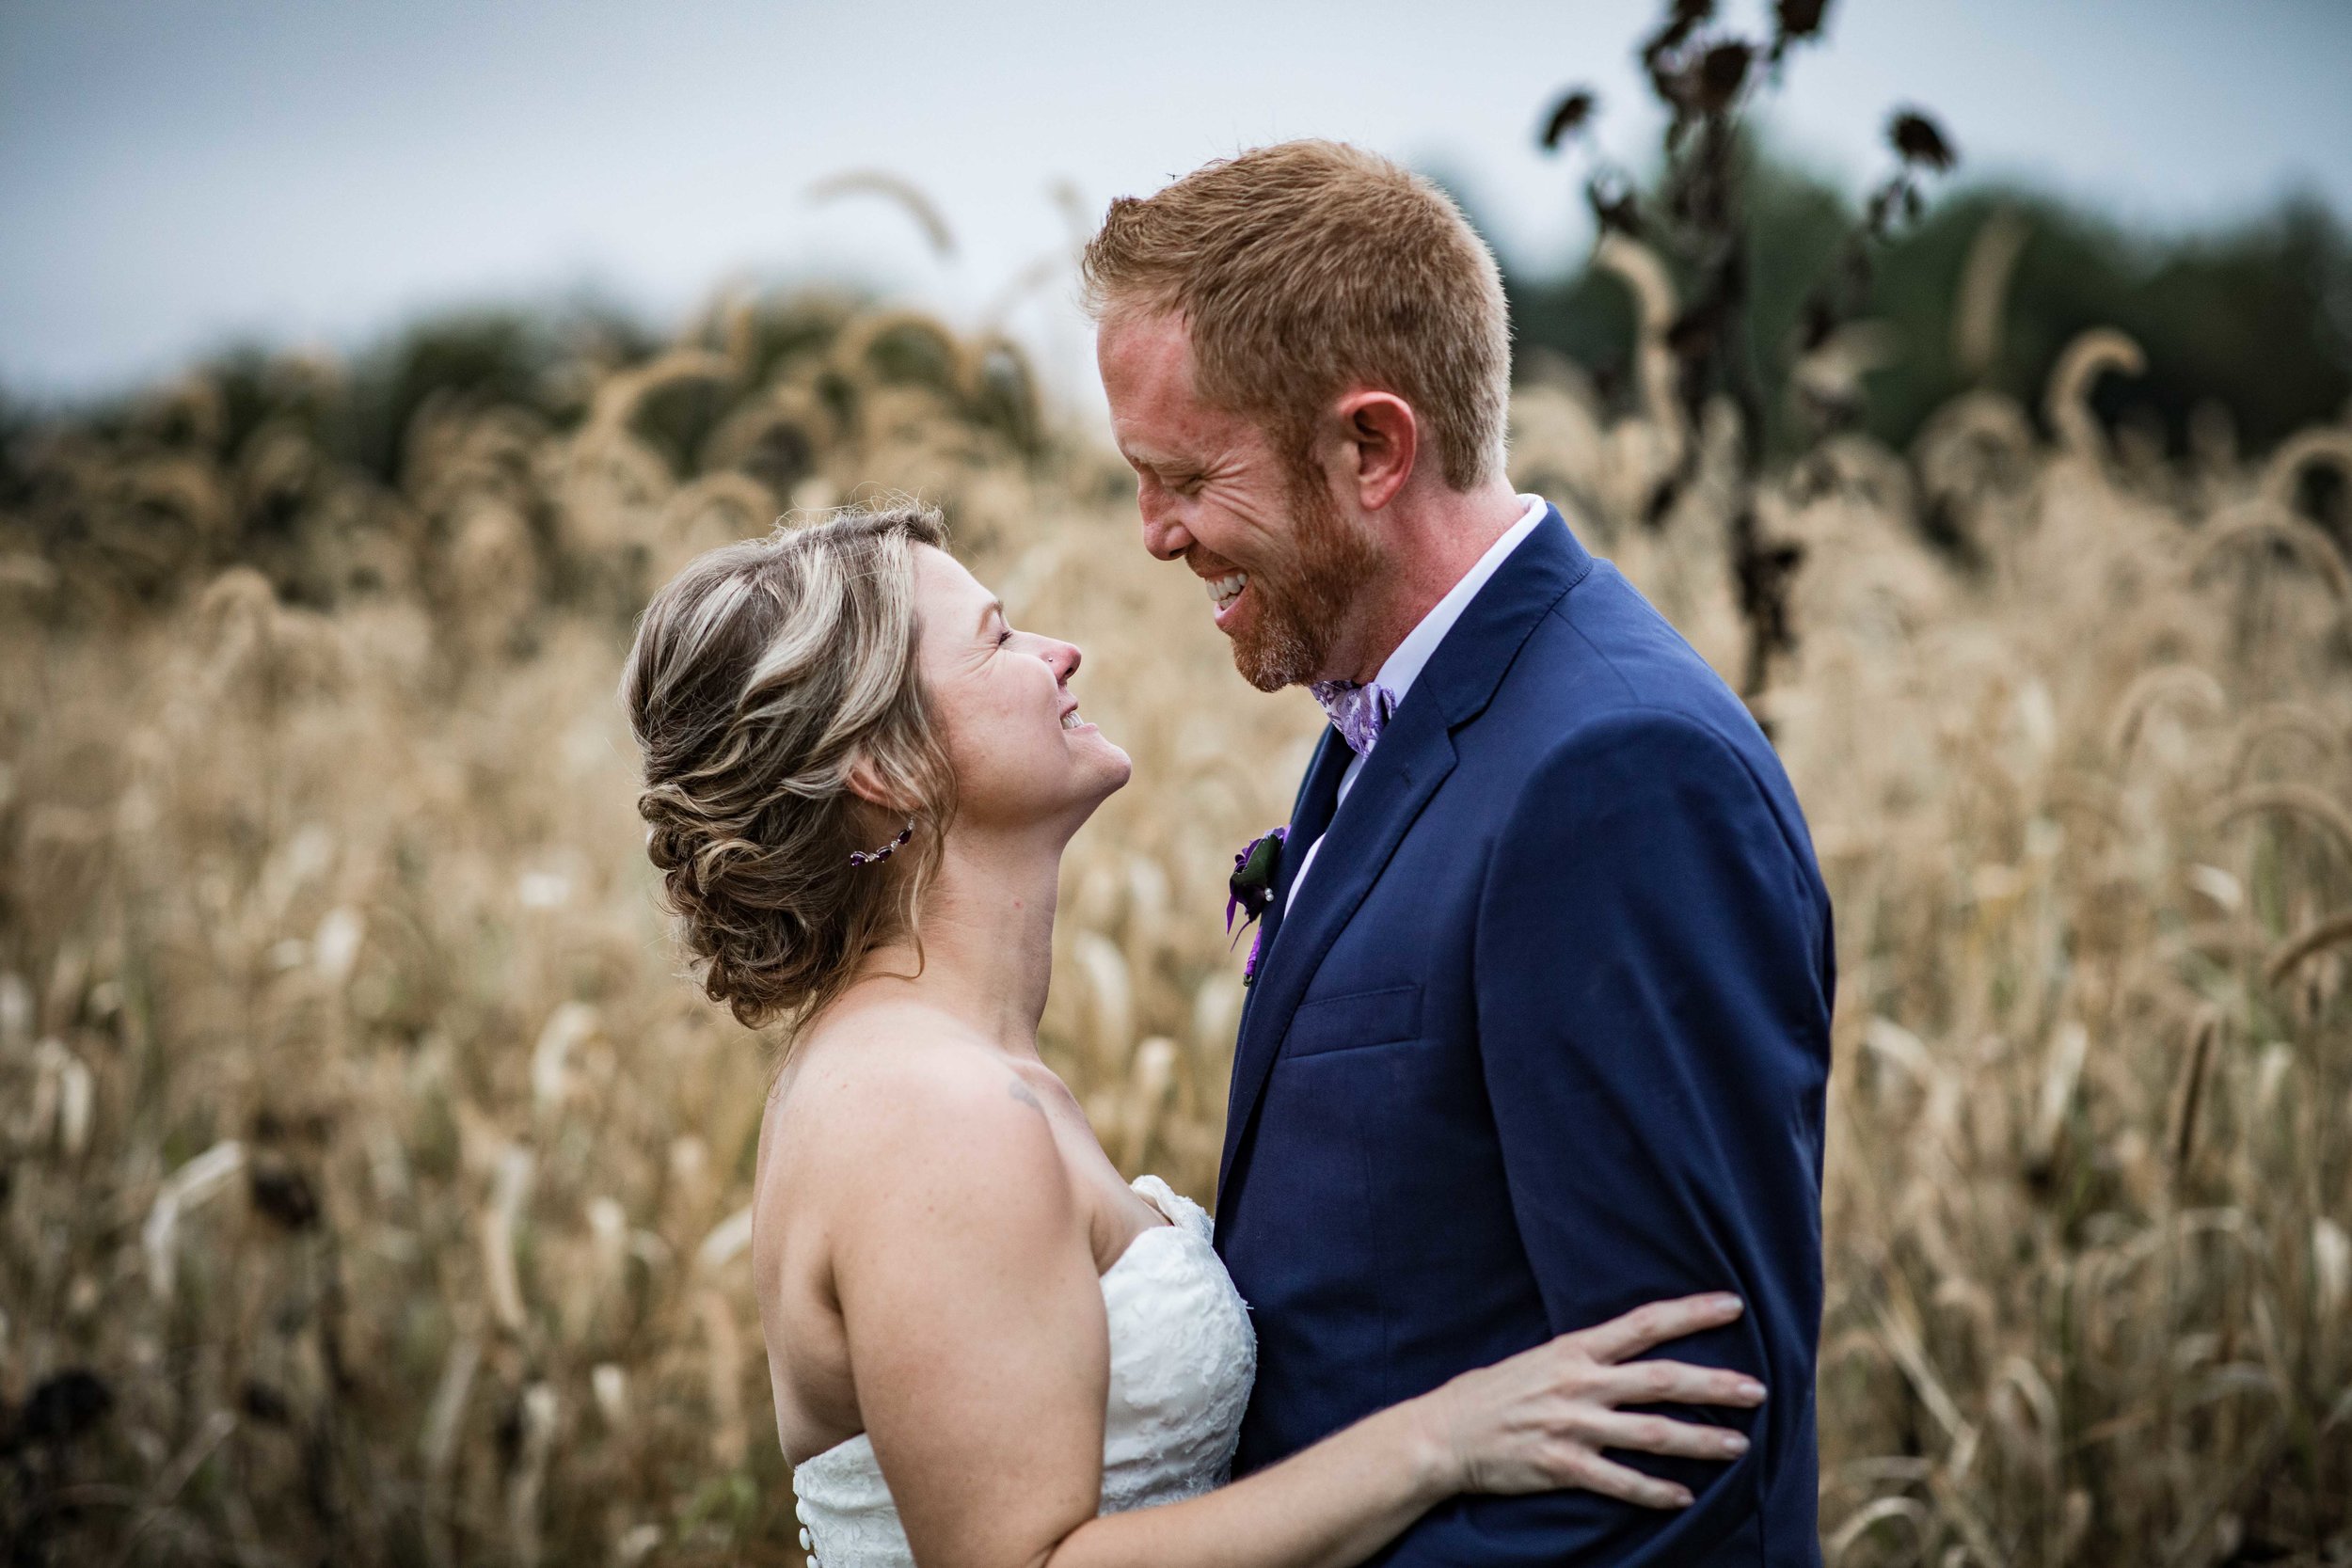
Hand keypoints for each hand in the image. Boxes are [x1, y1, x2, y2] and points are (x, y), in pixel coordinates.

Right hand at [1414, 1293, 1764, 1508]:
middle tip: (1759, 1389)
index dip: (1691, 1313)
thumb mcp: (1538, 1359)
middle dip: (1715, 1384)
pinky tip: (1686, 1496)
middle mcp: (1579, 1384)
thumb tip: (1630, 1351)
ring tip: (1740, 1444)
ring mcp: (1572, 1427)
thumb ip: (1584, 1357)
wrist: (1443, 1434)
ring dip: (1701, 1440)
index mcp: (1574, 1350)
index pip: (1644, 1323)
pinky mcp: (1562, 1467)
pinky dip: (1656, 1491)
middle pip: (1662, 1380)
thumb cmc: (1491, 1393)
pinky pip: (1620, 1481)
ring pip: (1652, 1433)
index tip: (1733, 1305)